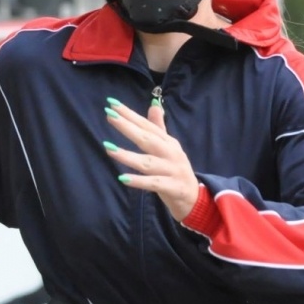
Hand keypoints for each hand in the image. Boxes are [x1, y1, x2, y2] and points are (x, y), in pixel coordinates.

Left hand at [104, 96, 200, 221]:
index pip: (147, 126)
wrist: (195, 198)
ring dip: (128, 155)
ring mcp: (173, 170)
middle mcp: (171, 153)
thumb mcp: (169, 148)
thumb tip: (153, 105)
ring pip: (148, 162)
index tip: (112, 104)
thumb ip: (159, 128)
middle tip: (109, 116)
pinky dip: (139, 181)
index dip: (131, 115)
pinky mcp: (173, 187)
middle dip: (128, 127)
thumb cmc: (175, 171)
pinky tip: (123, 178)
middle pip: (147, 139)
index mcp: (168, 142)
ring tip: (108, 148)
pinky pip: (153, 184)